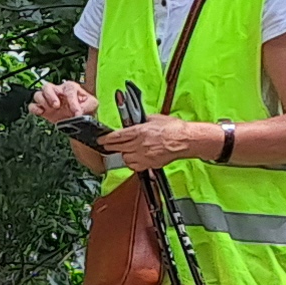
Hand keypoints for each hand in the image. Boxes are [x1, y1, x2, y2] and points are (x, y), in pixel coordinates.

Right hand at [28, 79, 97, 127]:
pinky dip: (34, 108)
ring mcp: (48, 100)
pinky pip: (32, 106)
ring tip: (52, 109)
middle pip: (47, 86)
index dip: (73, 102)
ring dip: (43, 102)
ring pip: (38, 94)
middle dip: (51, 96)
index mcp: (70, 88)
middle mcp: (57, 92)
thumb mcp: (92, 105)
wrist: (78, 119)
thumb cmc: (84, 108)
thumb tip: (80, 112)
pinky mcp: (43, 110)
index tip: (77, 113)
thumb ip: (90, 105)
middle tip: (57, 105)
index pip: (69, 90)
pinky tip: (41, 112)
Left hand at [97, 116, 216, 171]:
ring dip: (124, 154)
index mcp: (139, 131)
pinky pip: (135, 166)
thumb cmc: (173, 129)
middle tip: (107, 145)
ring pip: (125, 158)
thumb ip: (141, 121)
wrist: (184, 140)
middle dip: (111, 147)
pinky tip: (136, 158)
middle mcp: (140, 144)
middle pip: (118, 148)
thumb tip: (134, 121)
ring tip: (127, 150)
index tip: (101, 140)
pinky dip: (133, 162)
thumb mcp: (154, 118)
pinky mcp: (149, 164)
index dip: (106, 139)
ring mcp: (144, 156)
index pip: (117, 136)